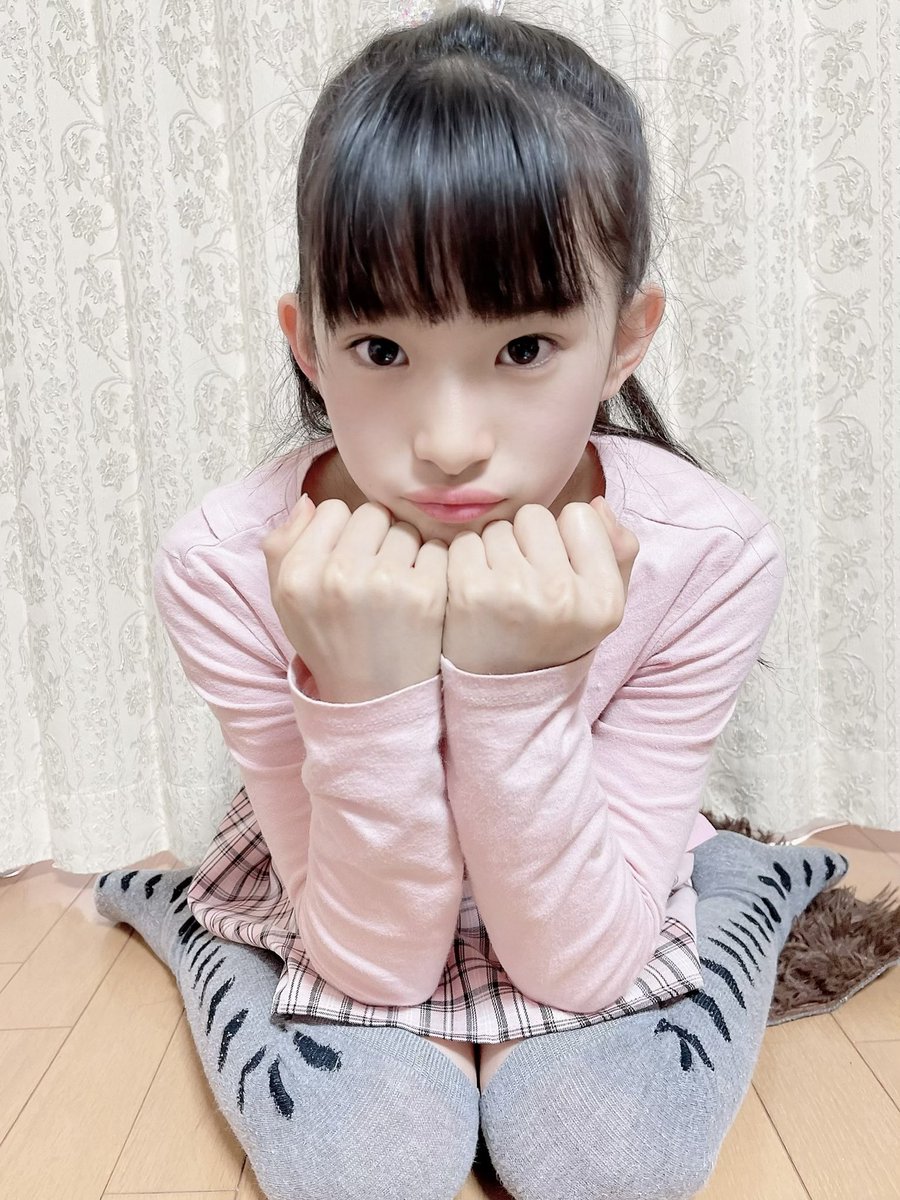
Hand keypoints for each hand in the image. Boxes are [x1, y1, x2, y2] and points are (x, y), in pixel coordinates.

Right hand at [261, 496, 448, 702]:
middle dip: (376, 538)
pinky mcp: (426, 594)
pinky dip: (432, 568)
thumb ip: (282, 545)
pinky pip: (436, 550)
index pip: (334, 510)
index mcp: (299, 573)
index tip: (347, 563)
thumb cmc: (328, 640)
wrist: (373, 698)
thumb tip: (310, 501)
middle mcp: (339, 574)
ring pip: (405, 529)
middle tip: (375, 576)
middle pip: (372, 514)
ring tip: (395, 590)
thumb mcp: (286, 599)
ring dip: (406, 552)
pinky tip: (419, 596)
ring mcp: (385, 583)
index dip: (344, 533)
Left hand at [441, 497, 638, 674]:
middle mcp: (562, 594)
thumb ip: (616, 551)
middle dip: (528, 541)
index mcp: (604, 598)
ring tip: (501, 591)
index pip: (580, 515)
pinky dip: (466, 561)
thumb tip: (598, 503)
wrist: (503, 695)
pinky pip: (466, 541)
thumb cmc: (555, 637)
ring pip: (499, 527)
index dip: (565, 539)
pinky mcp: (467, 591)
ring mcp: (513, 592)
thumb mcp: (602, 605)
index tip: (559, 573)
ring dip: (496, 551)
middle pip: (536, 516)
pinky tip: (475, 593)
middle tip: (525, 583)